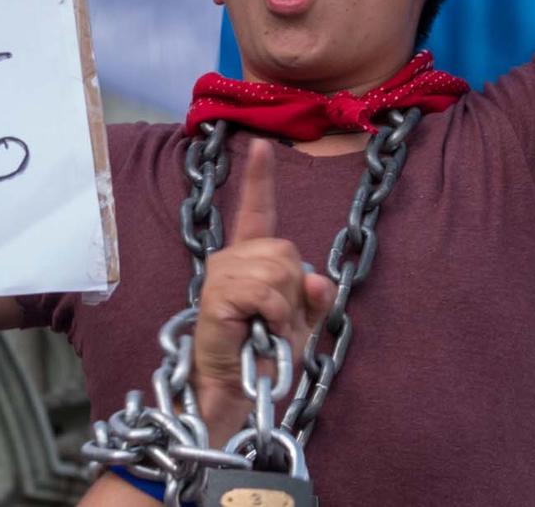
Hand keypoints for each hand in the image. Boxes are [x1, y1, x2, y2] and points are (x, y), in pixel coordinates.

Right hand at [191, 140, 333, 443]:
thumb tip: (318, 277)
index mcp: (251, 258)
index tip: (262, 145)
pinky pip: (264, 290)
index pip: (257, 210)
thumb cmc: (265, 356)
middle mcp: (231, 258)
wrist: (240, 390)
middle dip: (296, 288)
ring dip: (286, 306)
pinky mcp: (217, 295)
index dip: (260, 178)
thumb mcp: (301, 324)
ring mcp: (221, 274)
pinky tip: (264, 331)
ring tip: (269, 329)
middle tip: (279, 321)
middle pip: (285, 249)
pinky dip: (276, 314)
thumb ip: (313, 297)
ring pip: (278, 268)